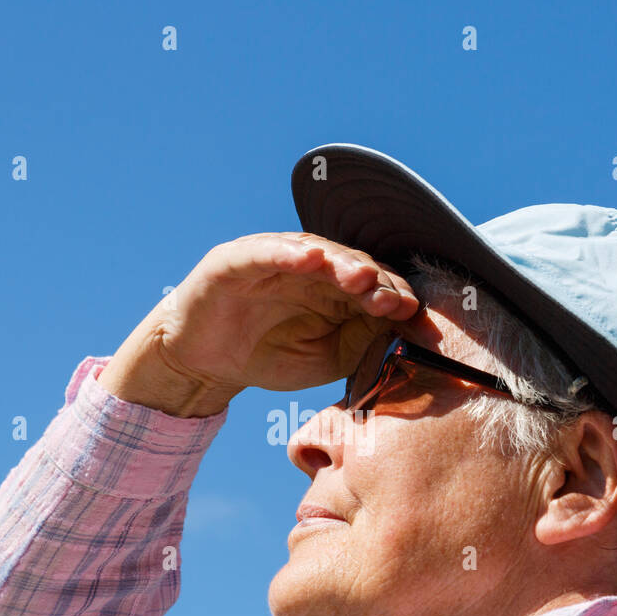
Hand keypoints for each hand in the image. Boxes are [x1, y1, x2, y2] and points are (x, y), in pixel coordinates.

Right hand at [97, 233, 420, 416]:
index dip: (393, 296)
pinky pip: (265, 252)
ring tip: (362, 277)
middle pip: (350, 264)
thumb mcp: (328, 357)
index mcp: (333, 288)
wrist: (204, 364)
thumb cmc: (269, 356)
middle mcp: (308, 267)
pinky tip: (310, 259)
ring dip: (340, 264)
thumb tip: (400, 324)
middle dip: (375, 281)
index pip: (372, 284)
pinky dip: (288, 254)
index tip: (412, 314)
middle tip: (392, 299)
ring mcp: (274, 259)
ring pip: (315, 253)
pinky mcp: (236, 261)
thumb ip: (362, 340)